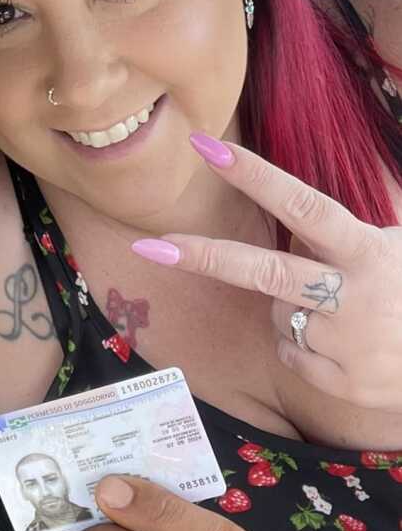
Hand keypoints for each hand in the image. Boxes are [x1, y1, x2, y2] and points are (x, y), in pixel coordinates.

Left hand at [132, 132, 401, 411]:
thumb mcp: (395, 247)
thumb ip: (345, 229)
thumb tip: (298, 206)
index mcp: (367, 251)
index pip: (302, 204)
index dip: (255, 176)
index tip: (208, 149)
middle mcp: (353, 295)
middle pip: (265, 271)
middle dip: (206, 256)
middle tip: (153, 248)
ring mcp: (345, 343)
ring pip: (275, 313)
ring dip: (291, 308)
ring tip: (344, 313)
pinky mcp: (341, 382)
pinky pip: (288, 350)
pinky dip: (301, 344)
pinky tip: (345, 345)